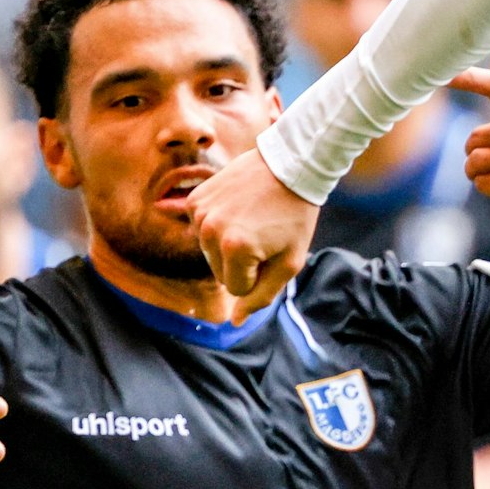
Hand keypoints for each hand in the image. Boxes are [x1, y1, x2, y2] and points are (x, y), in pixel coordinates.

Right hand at [187, 147, 318, 316]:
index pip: (237, 289)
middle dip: (243, 263)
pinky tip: (237, 209)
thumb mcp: (289, 263)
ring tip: (252, 220)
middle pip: (220, 273)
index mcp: (234, 249)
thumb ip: (262, 295)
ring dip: (230, 245)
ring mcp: (199, 214)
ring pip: (210, 253)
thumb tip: (235, 322)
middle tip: (264, 235)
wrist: (288, 167)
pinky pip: (203, 231)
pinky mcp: (195, 200)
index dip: (259, 276)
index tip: (273, 251)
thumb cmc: (294, 218)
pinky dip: (218, 226)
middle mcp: (210, 232)